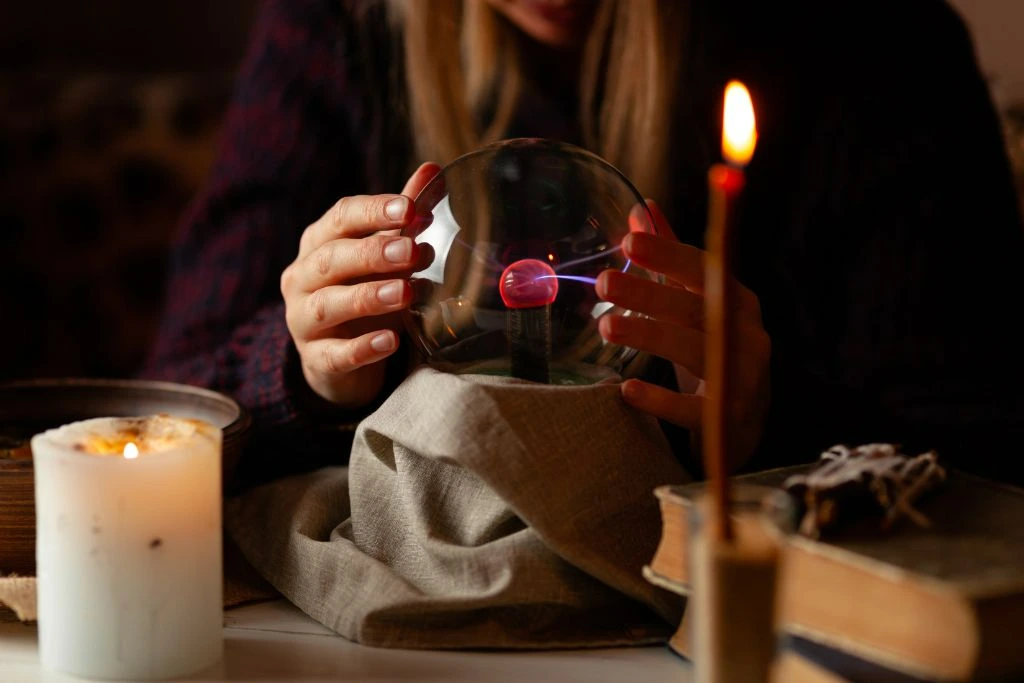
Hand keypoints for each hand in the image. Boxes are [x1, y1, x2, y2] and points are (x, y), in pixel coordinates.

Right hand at [280, 163, 439, 408]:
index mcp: (320, 242)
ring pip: (328, 305)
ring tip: (404, 294)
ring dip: (367, 297)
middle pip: (331, 259)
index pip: (341, 218)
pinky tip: (389, 342)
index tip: (409, 208)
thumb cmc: (362, 291)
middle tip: (411, 251)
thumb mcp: (383, 254)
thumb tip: (433, 170)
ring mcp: (303, 320)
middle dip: (372, 253)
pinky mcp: (316, 359)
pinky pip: (334, 354)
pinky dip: (361, 349)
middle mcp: (303, 277)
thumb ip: (403, 217)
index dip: (373, 211)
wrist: (339, 356)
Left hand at [596, 200, 770, 470]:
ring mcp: (741, 377)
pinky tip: (627, 389)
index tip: (630, 241)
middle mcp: (745, 334)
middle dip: (650, 293)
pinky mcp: (726, 419)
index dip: (668, 254)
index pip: (704, 270)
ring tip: (608, 325)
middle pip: (697, 308)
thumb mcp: (697, 304)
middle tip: (604, 281)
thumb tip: (643, 209)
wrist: (744, 424)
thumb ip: (671, 261)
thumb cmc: (714, 352)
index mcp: (737, 301)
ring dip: (651, 335)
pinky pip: (692, 409)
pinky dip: (660, 400)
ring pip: (697, 351)